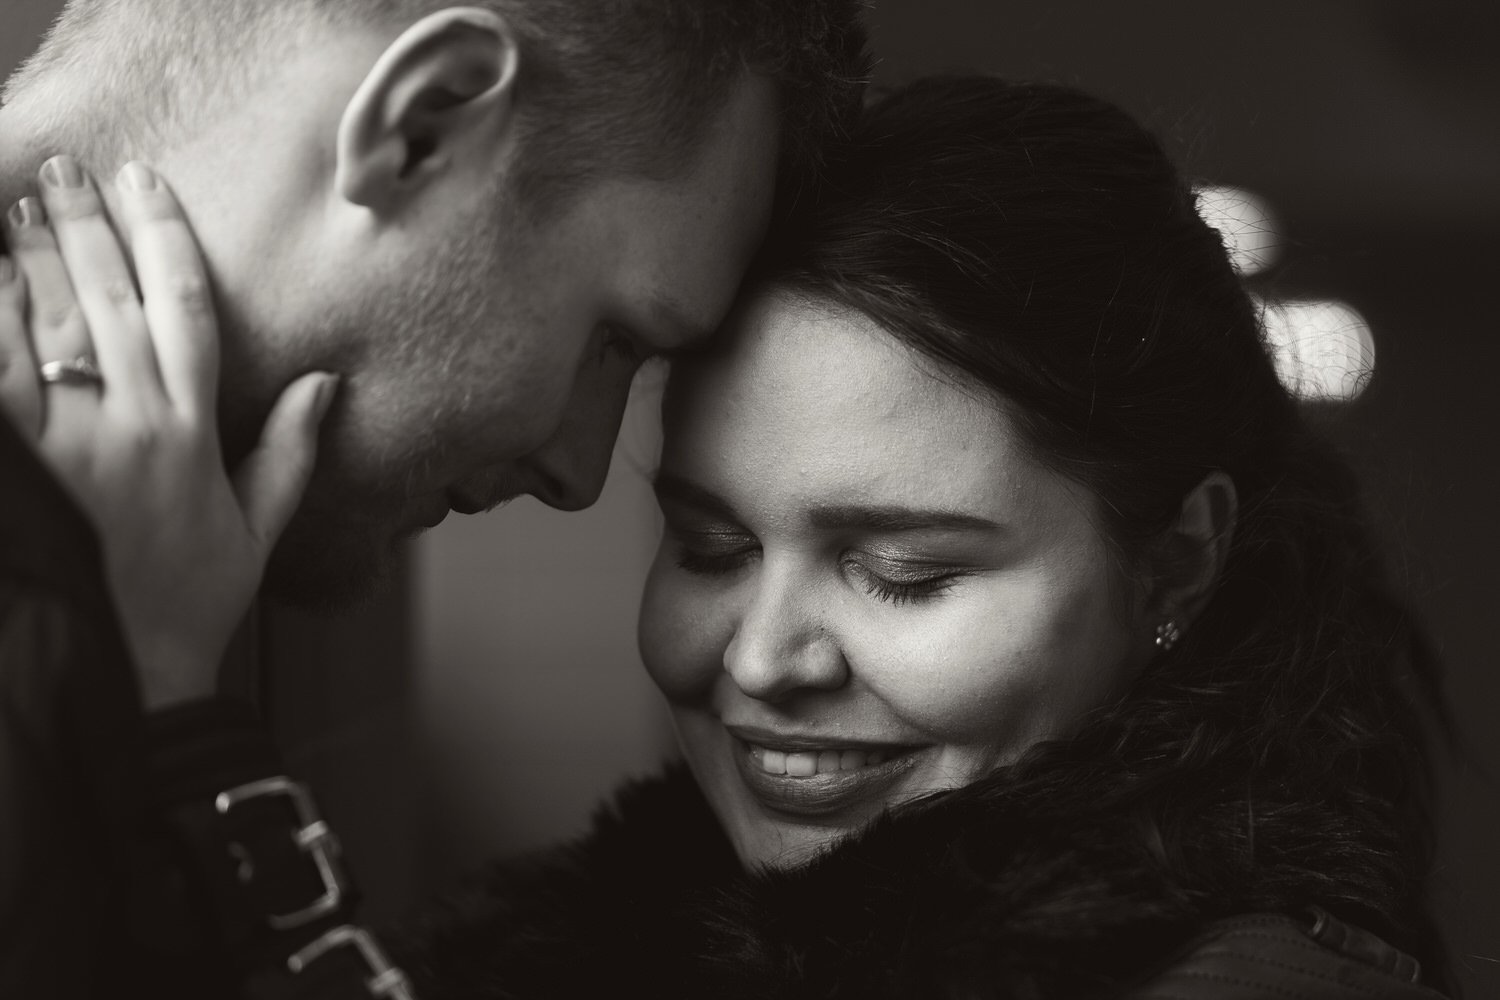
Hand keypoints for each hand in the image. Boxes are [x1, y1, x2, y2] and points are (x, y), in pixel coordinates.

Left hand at [0, 157, 336, 709]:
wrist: (118, 668)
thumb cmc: (191, 601)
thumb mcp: (257, 529)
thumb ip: (288, 450)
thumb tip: (323, 382)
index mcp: (191, 434)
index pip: (184, 312)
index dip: (165, 239)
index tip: (147, 185)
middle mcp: (131, 427)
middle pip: (110, 302)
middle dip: (86, 228)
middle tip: (65, 170)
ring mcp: (68, 447)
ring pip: (45, 330)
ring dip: (29, 262)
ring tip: (19, 207)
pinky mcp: (20, 468)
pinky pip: (0, 379)